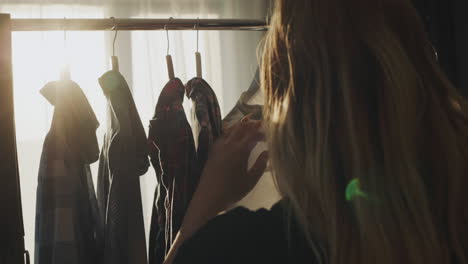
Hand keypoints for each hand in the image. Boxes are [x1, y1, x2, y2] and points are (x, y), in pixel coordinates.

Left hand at [163, 118, 267, 263]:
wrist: (208, 198)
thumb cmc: (232, 192)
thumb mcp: (251, 180)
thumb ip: (260, 164)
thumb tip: (267, 152)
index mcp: (240, 150)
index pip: (252, 133)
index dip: (261, 129)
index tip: (269, 130)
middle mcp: (228, 144)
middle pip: (241, 127)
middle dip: (252, 124)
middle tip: (261, 125)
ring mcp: (218, 147)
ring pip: (231, 129)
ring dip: (241, 126)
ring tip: (249, 125)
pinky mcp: (212, 151)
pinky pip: (223, 135)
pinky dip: (231, 131)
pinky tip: (235, 136)